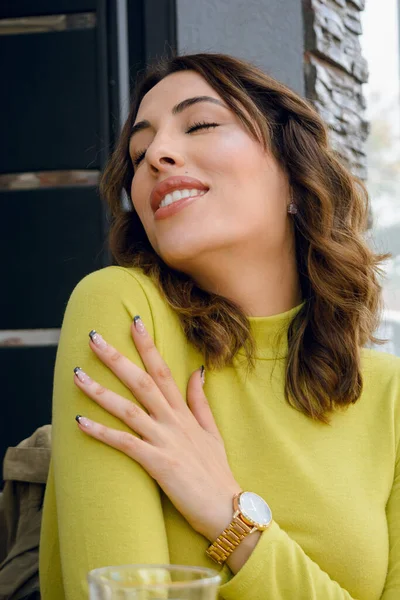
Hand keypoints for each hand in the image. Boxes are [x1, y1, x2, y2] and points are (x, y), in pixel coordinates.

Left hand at [73, 315, 241, 541]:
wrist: (227, 508)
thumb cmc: (217, 472)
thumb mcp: (212, 431)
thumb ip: (200, 401)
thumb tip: (198, 370)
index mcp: (184, 413)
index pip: (163, 370)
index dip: (147, 345)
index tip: (134, 321)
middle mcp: (173, 422)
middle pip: (142, 381)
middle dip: (116, 358)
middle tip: (93, 337)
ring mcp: (166, 441)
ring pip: (129, 409)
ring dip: (101, 391)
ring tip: (77, 375)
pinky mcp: (158, 464)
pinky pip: (125, 444)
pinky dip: (102, 433)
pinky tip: (80, 422)